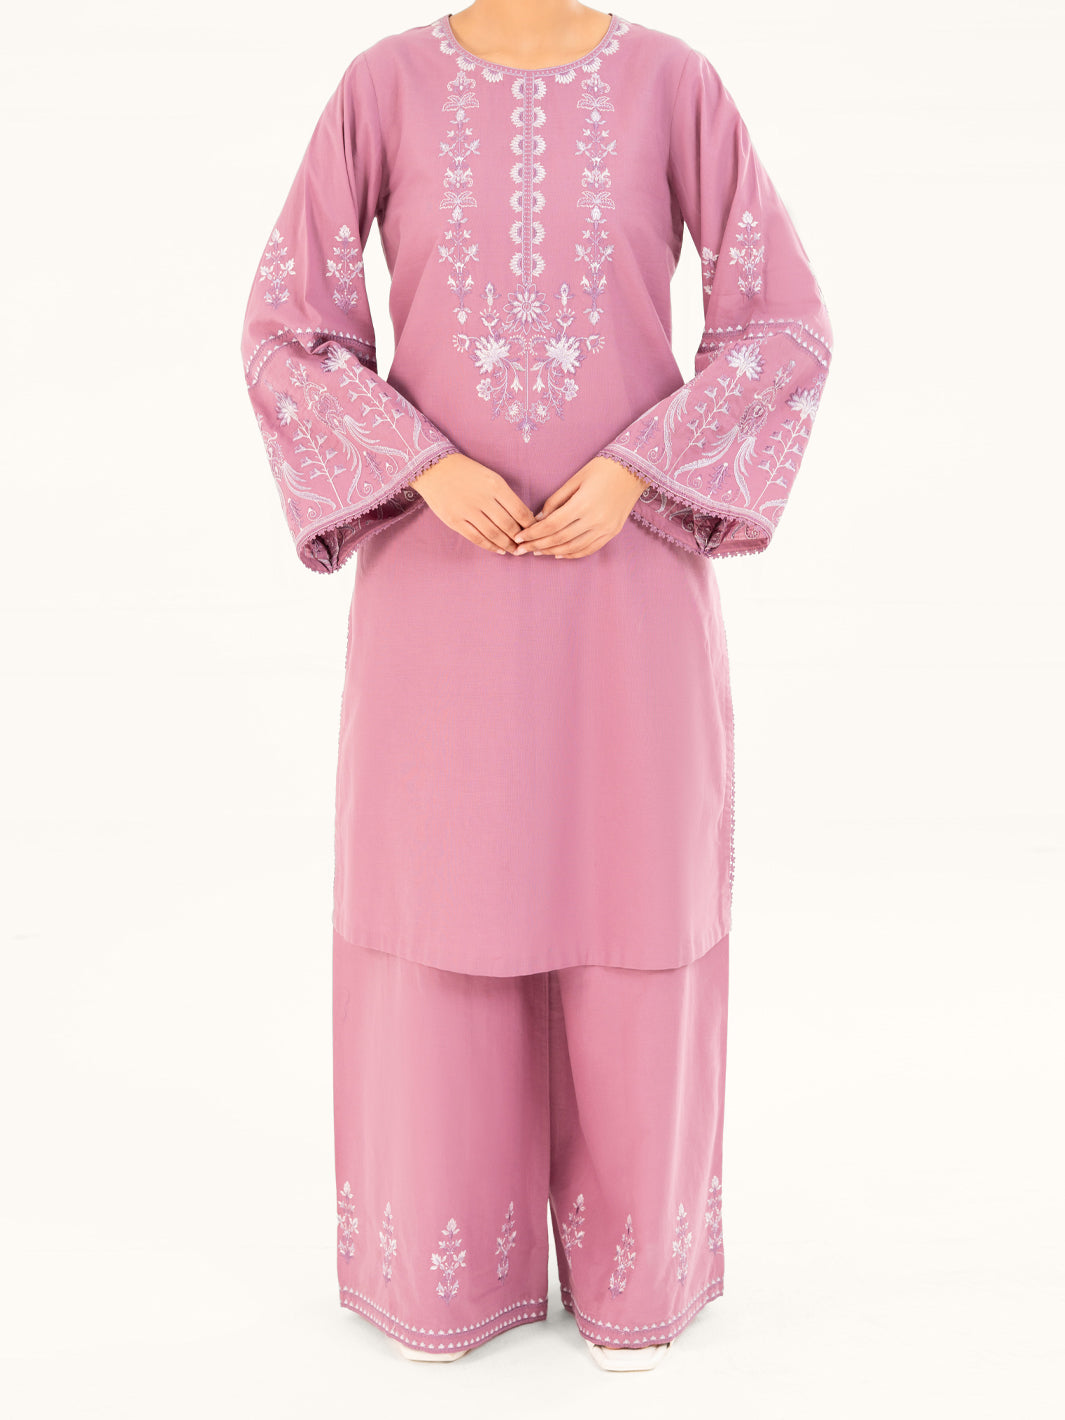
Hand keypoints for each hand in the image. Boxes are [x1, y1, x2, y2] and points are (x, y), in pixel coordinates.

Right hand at [410, 453, 536, 552]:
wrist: (435, 468)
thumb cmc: (467, 472)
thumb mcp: (490, 477)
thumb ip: (505, 496)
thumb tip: (523, 517)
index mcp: (495, 485)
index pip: (520, 511)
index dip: (530, 525)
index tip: (534, 532)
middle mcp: (483, 499)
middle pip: (508, 525)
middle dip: (520, 539)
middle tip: (526, 546)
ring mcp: (467, 511)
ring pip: (494, 534)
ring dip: (507, 545)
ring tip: (514, 551)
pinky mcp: (455, 521)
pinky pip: (476, 538)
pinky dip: (490, 546)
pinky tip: (498, 549)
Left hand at [510, 456, 650, 558]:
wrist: (634, 470)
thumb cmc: (602, 469)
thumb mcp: (575, 479)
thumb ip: (555, 501)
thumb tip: (538, 520)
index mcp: (583, 504)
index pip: (551, 525)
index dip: (533, 534)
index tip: (519, 538)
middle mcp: (595, 520)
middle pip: (560, 539)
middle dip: (537, 545)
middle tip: (521, 550)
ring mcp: (605, 529)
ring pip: (573, 548)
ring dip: (552, 552)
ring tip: (536, 551)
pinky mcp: (612, 533)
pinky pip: (589, 549)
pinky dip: (572, 554)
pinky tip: (558, 554)